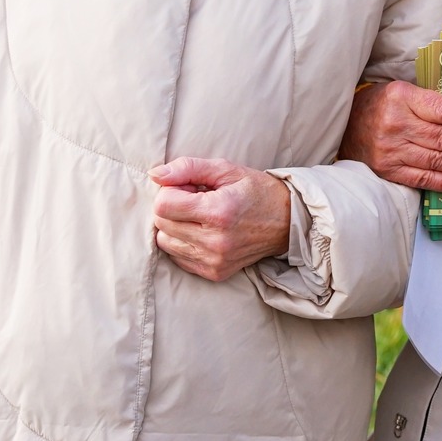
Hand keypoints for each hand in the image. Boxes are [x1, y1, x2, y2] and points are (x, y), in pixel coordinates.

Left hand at [149, 157, 292, 282]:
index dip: (170, 191)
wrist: (287, 222)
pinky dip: (183, 243)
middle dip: (172, 207)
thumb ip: (187, 168)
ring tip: (200, 217)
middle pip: (161, 224)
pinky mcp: (214, 273)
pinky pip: (178, 258)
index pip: (163, 205)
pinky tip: (203, 232)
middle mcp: (215, 241)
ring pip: (165, 242)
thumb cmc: (255, 191)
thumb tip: (155, 174)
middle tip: (196, 200)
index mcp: (219, 212)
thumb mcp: (226, 169)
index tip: (189, 187)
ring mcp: (215, 261)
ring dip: (175, 226)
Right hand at [338, 80, 441, 192]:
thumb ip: (431, 104)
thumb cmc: (381, 106)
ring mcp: (390, 149)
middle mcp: (395, 123)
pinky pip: (421, 178)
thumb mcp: (404, 92)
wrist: (346, 124)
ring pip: (435, 160)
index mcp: (401, 97)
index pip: (441, 110)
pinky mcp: (387, 169)